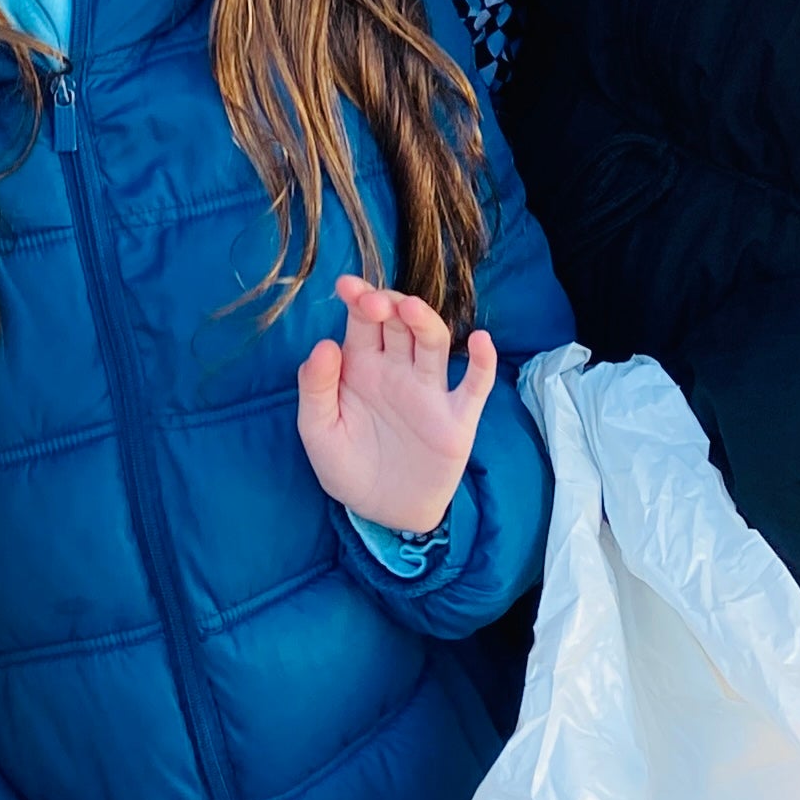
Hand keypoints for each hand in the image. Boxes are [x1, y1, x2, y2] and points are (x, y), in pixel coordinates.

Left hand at [296, 274, 498, 540]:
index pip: (363, 319)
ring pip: (433, 344)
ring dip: (425, 322)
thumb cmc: (346, 465)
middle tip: (372, 302)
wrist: (381, 513)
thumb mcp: (317, 430)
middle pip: (399, 322)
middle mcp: (398, 369)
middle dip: (388, 305)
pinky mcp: (456, 420)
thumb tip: (325, 344)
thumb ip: (315, 388)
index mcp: (362, 365)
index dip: (358, 298)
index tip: (346, 286)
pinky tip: (481, 341)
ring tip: (410, 309)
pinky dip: (483, 363)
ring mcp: (429, 392)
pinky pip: (474, 386)